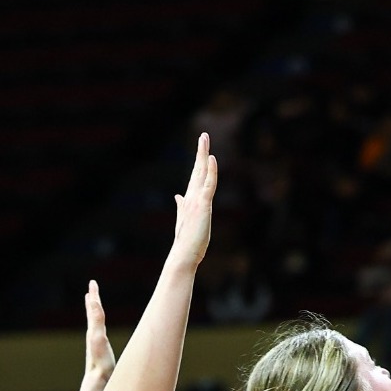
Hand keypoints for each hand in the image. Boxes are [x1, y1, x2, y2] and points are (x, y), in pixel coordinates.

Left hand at [83, 280, 114, 382]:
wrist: (98, 384)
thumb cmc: (99, 362)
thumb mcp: (98, 337)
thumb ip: (96, 320)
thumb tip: (92, 302)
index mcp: (94, 331)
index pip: (94, 309)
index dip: (94, 296)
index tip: (92, 283)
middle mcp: (93, 336)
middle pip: (92, 314)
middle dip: (92, 301)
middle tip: (91, 290)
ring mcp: (97, 345)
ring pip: (95, 325)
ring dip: (94, 314)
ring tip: (93, 306)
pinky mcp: (102, 354)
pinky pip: (101, 336)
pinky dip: (100, 329)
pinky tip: (101, 333)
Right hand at [172, 132, 217, 262]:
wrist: (184, 254)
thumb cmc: (187, 240)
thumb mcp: (184, 219)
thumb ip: (181, 205)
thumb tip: (178, 196)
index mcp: (190, 198)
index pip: (195, 175)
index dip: (198, 160)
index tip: (201, 147)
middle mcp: (192, 196)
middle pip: (197, 169)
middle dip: (200, 151)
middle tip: (203, 135)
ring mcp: (197, 200)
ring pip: (201, 172)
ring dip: (203, 154)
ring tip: (204, 138)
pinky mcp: (203, 206)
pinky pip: (208, 185)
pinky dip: (210, 171)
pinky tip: (211, 158)